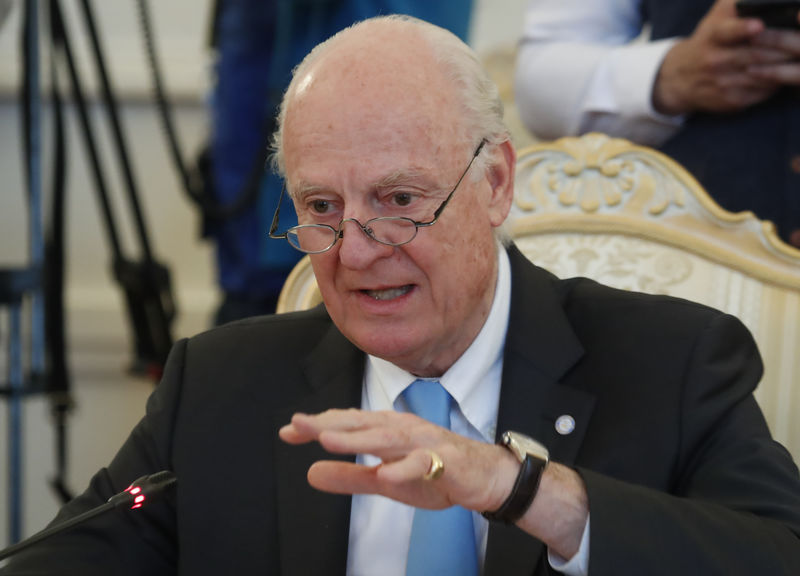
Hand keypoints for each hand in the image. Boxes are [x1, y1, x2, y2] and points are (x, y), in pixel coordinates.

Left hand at [280, 408, 589, 558]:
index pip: (348, 424)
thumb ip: (350, 477)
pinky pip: (424, 464)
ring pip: (388, 438)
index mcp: (387, 430)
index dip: (318, 425)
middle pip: (363, 423)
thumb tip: (310, 473)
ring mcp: (425, 442)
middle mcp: (403, 429)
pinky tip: (384, 474)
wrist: (486, 479)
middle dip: (330, 423)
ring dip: (359, 439)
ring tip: (329, 440)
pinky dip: (404, 468)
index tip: (287, 430)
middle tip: (298, 424)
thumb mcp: (385, 481)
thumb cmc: (435, 473)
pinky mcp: (445, 461)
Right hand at [653, 0, 792, 114]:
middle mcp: (714, 61)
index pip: (726, 32)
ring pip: (763, 74)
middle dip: (783, 48)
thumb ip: (737, 3)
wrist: (679, 79)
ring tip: (799, 56)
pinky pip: (762, 91)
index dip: (742, 28)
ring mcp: (722, 83)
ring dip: (785, 66)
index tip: (757, 25)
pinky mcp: (730, 101)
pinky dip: (777, 81)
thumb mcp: (715, 18)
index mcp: (712, 36)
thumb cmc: (708, 41)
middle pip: (755, 54)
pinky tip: (786, 73)